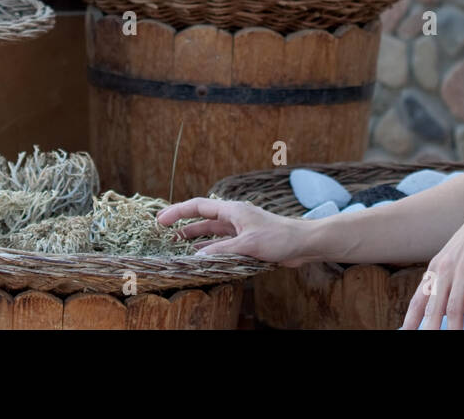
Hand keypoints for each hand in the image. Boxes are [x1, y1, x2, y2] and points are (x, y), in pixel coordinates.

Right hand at [156, 197, 312, 267]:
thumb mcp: (247, 244)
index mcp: (232, 210)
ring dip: (195, 237)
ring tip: (177, 245)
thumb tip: (196, 256)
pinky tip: (202, 256)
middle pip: (202, 218)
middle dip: (183, 224)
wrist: (303, 243)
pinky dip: (209, 248)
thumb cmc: (279, 237)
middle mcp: (234, 217)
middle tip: (163, 233)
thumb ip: (221, 250)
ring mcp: (240, 229)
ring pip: (211, 232)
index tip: (160, 220)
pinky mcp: (247, 241)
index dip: (178, 211)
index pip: (198, 207)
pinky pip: (222, 244)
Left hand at [400, 191, 463, 329]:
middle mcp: (445, 268)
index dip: (410, 319)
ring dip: (451, 330)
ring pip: (452, 308)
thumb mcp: (458, 254)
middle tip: (422, 342)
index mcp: (437, 266)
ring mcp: (462, 269)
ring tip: (450, 344)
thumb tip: (444, 297)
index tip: (403, 333)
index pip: (419, 298)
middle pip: (432, 307)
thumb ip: (449, 274)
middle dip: (427, 329)